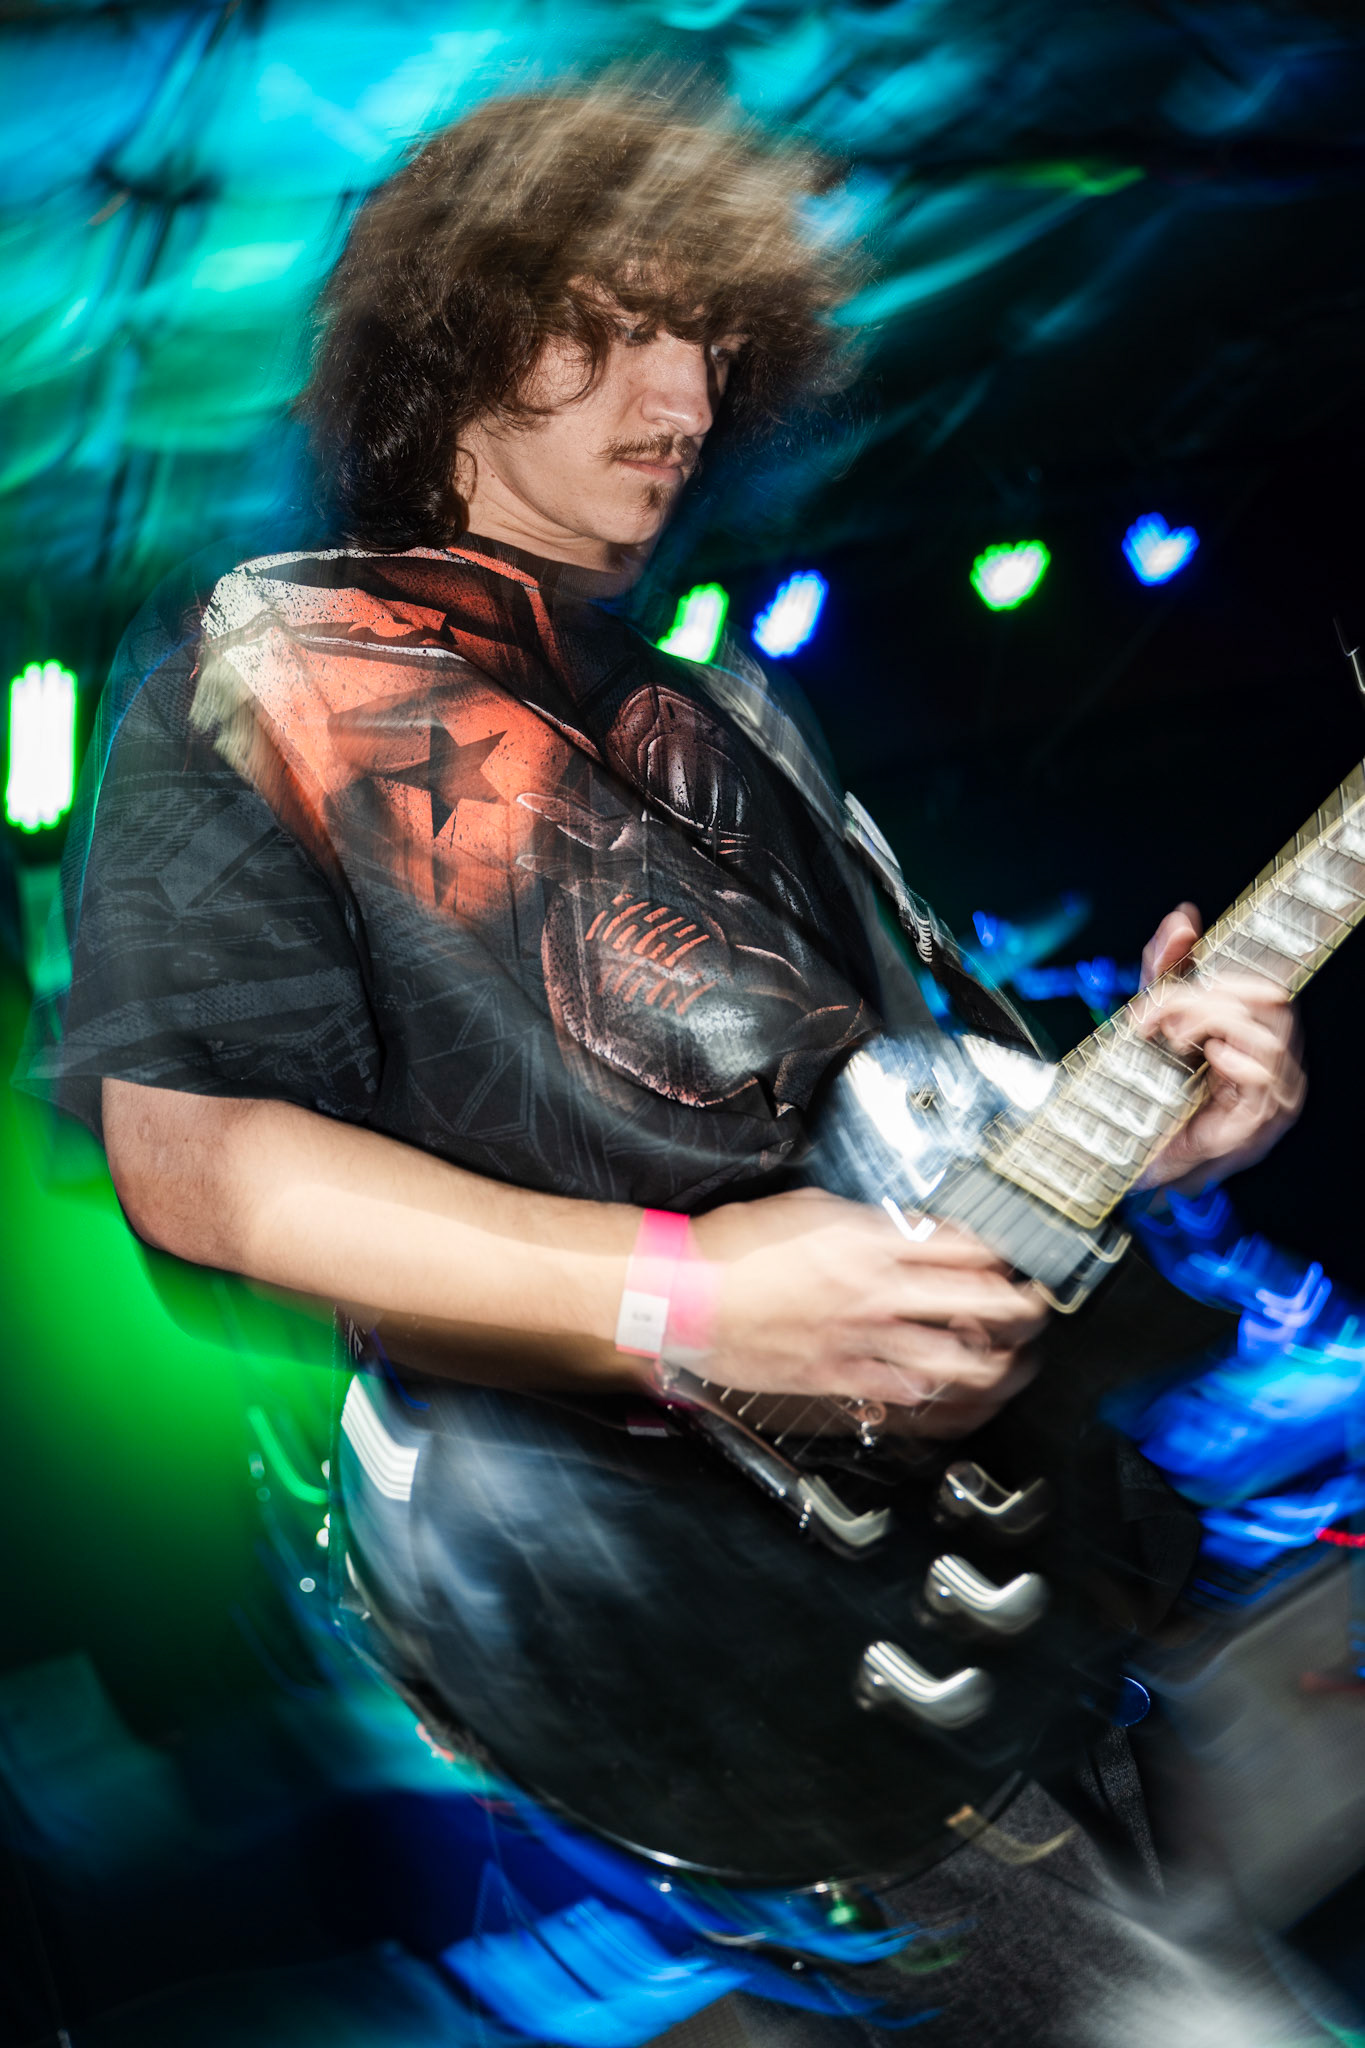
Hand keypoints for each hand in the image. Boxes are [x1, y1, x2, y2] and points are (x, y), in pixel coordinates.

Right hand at [689, 1189, 1047, 1438]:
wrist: (684, 1296)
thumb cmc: (732, 1249)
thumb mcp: (806, 1209)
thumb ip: (860, 1222)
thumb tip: (894, 1228)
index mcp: (869, 1242)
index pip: (961, 1246)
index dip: (995, 1253)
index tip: (1005, 1257)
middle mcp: (875, 1292)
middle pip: (976, 1302)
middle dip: (1019, 1306)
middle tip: (1035, 1307)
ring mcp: (861, 1341)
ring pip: (954, 1360)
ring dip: (994, 1361)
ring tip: (1011, 1360)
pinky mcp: (838, 1378)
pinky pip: (904, 1394)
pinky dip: (935, 1395)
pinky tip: (948, 1392)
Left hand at [1134, 902, 1304, 1194]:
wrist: (1131, 1152)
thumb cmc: (1152, 1090)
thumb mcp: (1153, 1017)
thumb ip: (1166, 967)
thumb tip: (1182, 919)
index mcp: (1255, 1035)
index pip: (1264, 988)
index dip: (1229, 969)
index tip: (1180, 968)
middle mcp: (1272, 1063)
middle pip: (1269, 1002)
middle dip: (1208, 997)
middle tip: (1160, 1011)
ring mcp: (1271, 1096)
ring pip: (1265, 1036)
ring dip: (1210, 1023)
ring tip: (1172, 1036)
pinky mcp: (1258, 1125)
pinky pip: (1264, 1079)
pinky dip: (1234, 1060)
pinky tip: (1208, 1056)